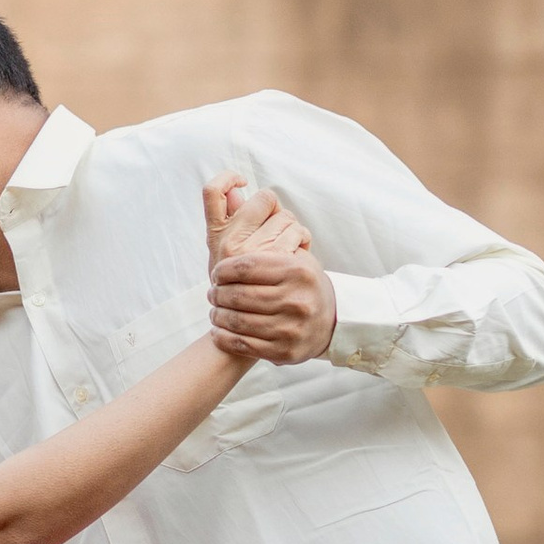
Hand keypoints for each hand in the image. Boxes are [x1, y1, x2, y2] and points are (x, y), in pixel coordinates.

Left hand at [205, 177, 333, 366]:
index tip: (217, 273)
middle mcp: (296, 298)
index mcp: (296, 270)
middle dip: (218, 294)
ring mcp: (291, 327)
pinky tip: (219, 331)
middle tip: (212, 293)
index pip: (246, 266)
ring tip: (215, 310)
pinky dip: (225, 338)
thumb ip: (260, 225)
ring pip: (238, 321)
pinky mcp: (284, 351)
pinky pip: (244, 345)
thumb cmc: (303, 282)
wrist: (331, 321)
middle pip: (238, 295)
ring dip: (219, 316)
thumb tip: (231, 192)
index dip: (224, 270)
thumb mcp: (291, 252)